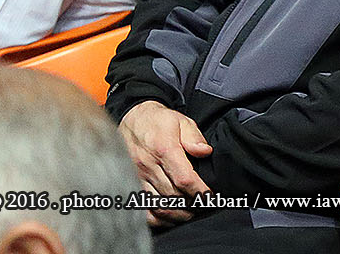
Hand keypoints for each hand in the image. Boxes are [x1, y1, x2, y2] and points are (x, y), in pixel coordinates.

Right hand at [118, 100, 212, 225]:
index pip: (184, 178)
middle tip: (204, 207)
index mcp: (163, 149)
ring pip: (158, 205)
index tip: (209, 196)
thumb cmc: (158, 121)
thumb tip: (205, 151)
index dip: (199, 191)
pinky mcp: (130, 184)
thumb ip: (194, 137)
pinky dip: (156, 218)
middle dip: (191, 205)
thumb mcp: (181, 121)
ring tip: (191, 213)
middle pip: (172, 195)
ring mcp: (137, 177)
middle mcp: (148, 166)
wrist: (131, 120)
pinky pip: (141, 208)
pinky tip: (169, 217)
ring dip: (176, 214)